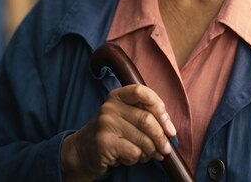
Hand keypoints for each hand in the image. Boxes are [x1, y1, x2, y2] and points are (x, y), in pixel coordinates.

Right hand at [60, 84, 176, 180]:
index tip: (169, 125)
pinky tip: (132, 158)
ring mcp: (105, 124)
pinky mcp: (104, 143)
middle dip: (161, 137)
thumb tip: (169, 129)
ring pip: (142, 139)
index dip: (159, 107)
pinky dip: (138, 159)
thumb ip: (144, 115)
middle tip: (166, 149)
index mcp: (117, 96)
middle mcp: (110, 107)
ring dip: (151, 151)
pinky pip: (133, 152)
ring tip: (150, 155)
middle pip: (146, 119)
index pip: (142, 92)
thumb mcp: (124, 117)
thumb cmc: (111, 133)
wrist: (81, 152)